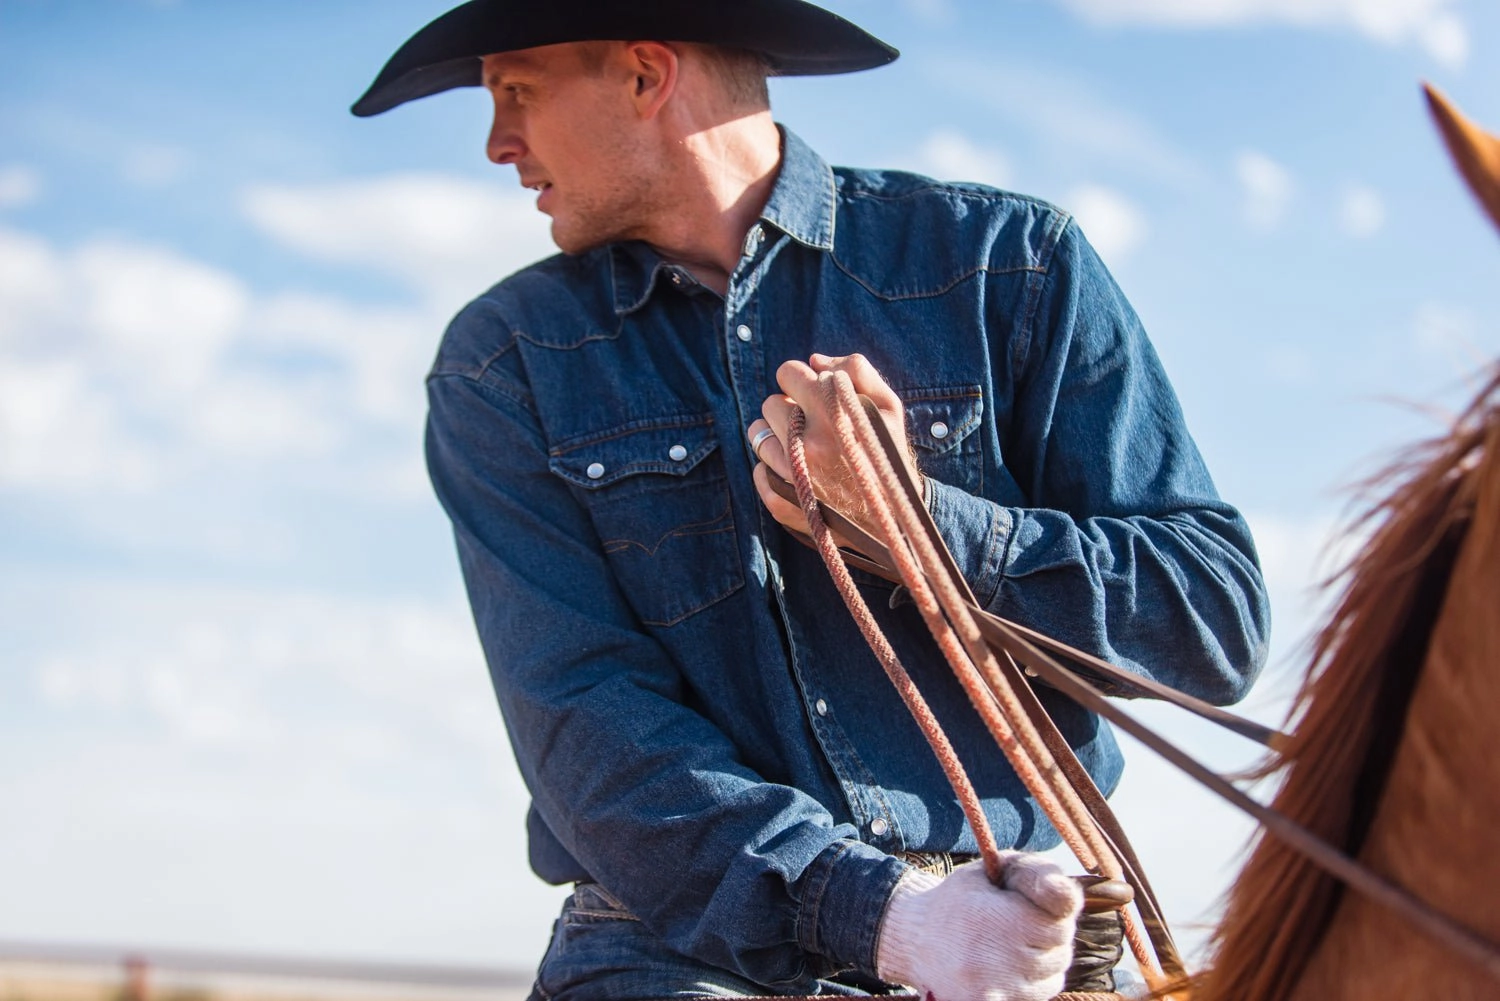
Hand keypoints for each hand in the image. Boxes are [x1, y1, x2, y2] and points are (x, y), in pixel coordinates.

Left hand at [746, 353, 916, 542]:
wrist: (896, 519)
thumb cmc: (889, 455)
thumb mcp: (888, 406)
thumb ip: (856, 369)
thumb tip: (814, 360)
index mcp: (832, 411)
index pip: (788, 373)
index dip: (800, 380)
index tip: (812, 394)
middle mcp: (808, 442)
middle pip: (770, 404)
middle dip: (788, 408)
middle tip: (811, 423)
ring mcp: (793, 474)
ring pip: (758, 435)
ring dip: (777, 437)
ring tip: (804, 448)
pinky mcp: (784, 502)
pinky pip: (758, 473)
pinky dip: (771, 470)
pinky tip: (798, 472)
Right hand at [875, 855, 1081, 1000]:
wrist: (915, 940)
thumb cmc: (959, 899)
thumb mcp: (992, 870)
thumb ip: (1035, 873)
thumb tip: (1065, 893)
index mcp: (999, 920)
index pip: (1060, 919)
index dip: (1052, 907)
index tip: (1032, 903)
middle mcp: (1000, 960)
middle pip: (1059, 947)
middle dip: (1047, 932)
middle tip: (1017, 922)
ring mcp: (997, 990)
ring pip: (1053, 974)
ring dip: (1043, 959)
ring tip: (1011, 945)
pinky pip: (1037, 995)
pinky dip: (1032, 981)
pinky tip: (1009, 966)